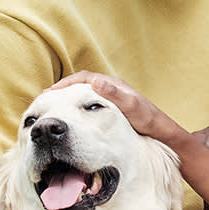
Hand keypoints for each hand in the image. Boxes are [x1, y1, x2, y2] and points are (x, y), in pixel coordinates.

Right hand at [54, 72, 180, 142]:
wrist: (161, 131)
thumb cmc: (147, 120)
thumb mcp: (131, 107)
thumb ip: (114, 95)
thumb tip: (96, 83)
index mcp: (112, 84)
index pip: (84, 78)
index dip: (66, 83)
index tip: (50, 91)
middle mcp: (111, 88)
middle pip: (82, 84)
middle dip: (64, 89)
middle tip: (47, 98)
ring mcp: (111, 98)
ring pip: (85, 94)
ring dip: (70, 98)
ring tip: (55, 106)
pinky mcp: (112, 108)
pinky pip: (89, 104)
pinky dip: (78, 107)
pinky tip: (73, 118)